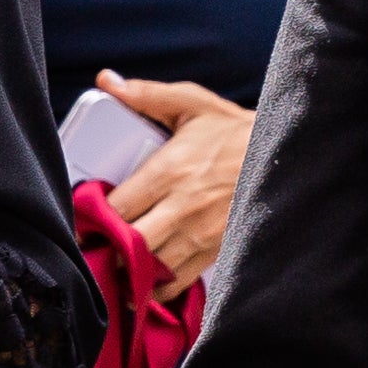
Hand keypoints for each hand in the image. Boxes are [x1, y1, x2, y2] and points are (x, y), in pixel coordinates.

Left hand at [99, 75, 252, 286]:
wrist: (283, 157)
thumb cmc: (233, 131)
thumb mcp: (192, 103)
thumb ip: (147, 95)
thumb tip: (107, 81)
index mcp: (171, 170)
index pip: (119, 206)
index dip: (94, 215)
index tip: (85, 215)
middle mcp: (183, 207)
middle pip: (130, 242)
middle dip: (109, 245)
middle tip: (97, 241)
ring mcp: (200, 234)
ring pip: (151, 266)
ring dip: (129, 267)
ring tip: (115, 261)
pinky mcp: (215, 251)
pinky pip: (177, 281)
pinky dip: (156, 286)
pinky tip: (144, 278)